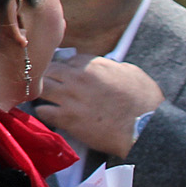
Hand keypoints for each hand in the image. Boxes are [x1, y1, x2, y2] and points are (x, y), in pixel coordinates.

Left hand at [35, 53, 163, 157]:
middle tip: (51, 85)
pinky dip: (44, 112)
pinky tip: (50, 114)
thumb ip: (113, 66)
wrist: (144, 127)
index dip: (68, 67)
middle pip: (49, 69)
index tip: (69, 75)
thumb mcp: (132, 72)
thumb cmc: (144, 101)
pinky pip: (43, 111)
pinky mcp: (67, 118)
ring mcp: (70, 98)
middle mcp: (77, 78)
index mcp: (93, 65)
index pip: (68, 59)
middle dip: (49, 76)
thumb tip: (108, 66)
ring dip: (42, 92)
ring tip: (45, 98)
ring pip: (41, 87)